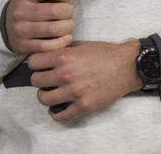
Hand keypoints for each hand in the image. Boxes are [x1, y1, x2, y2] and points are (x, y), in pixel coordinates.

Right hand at [4, 0, 85, 53]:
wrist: (8, 27)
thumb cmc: (31, 8)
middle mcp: (20, 11)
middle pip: (54, 11)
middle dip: (69, 12)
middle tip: (70, 13)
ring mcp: (20, 29)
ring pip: (53, 29)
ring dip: (68, 27)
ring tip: (69, 25)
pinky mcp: (23, 45)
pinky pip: (48, 46)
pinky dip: (62, 42)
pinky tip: (66, 37)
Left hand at [28, 39, 142, 121]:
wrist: (127, 66)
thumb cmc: (105, 53)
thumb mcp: (80, 45)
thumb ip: (62, 50)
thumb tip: (47, 54)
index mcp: (64, 56)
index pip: (33, 63)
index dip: (35, 64)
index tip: (40, 67)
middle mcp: (66, 74)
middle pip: (35, 81)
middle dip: (39, 80)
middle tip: (46, 81)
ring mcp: (74, 91)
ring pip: (43, 98)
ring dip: (45, 96)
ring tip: (51, 94)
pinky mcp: (84, 105)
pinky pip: (61, 115)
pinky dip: (56, 114)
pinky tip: (58, 109)